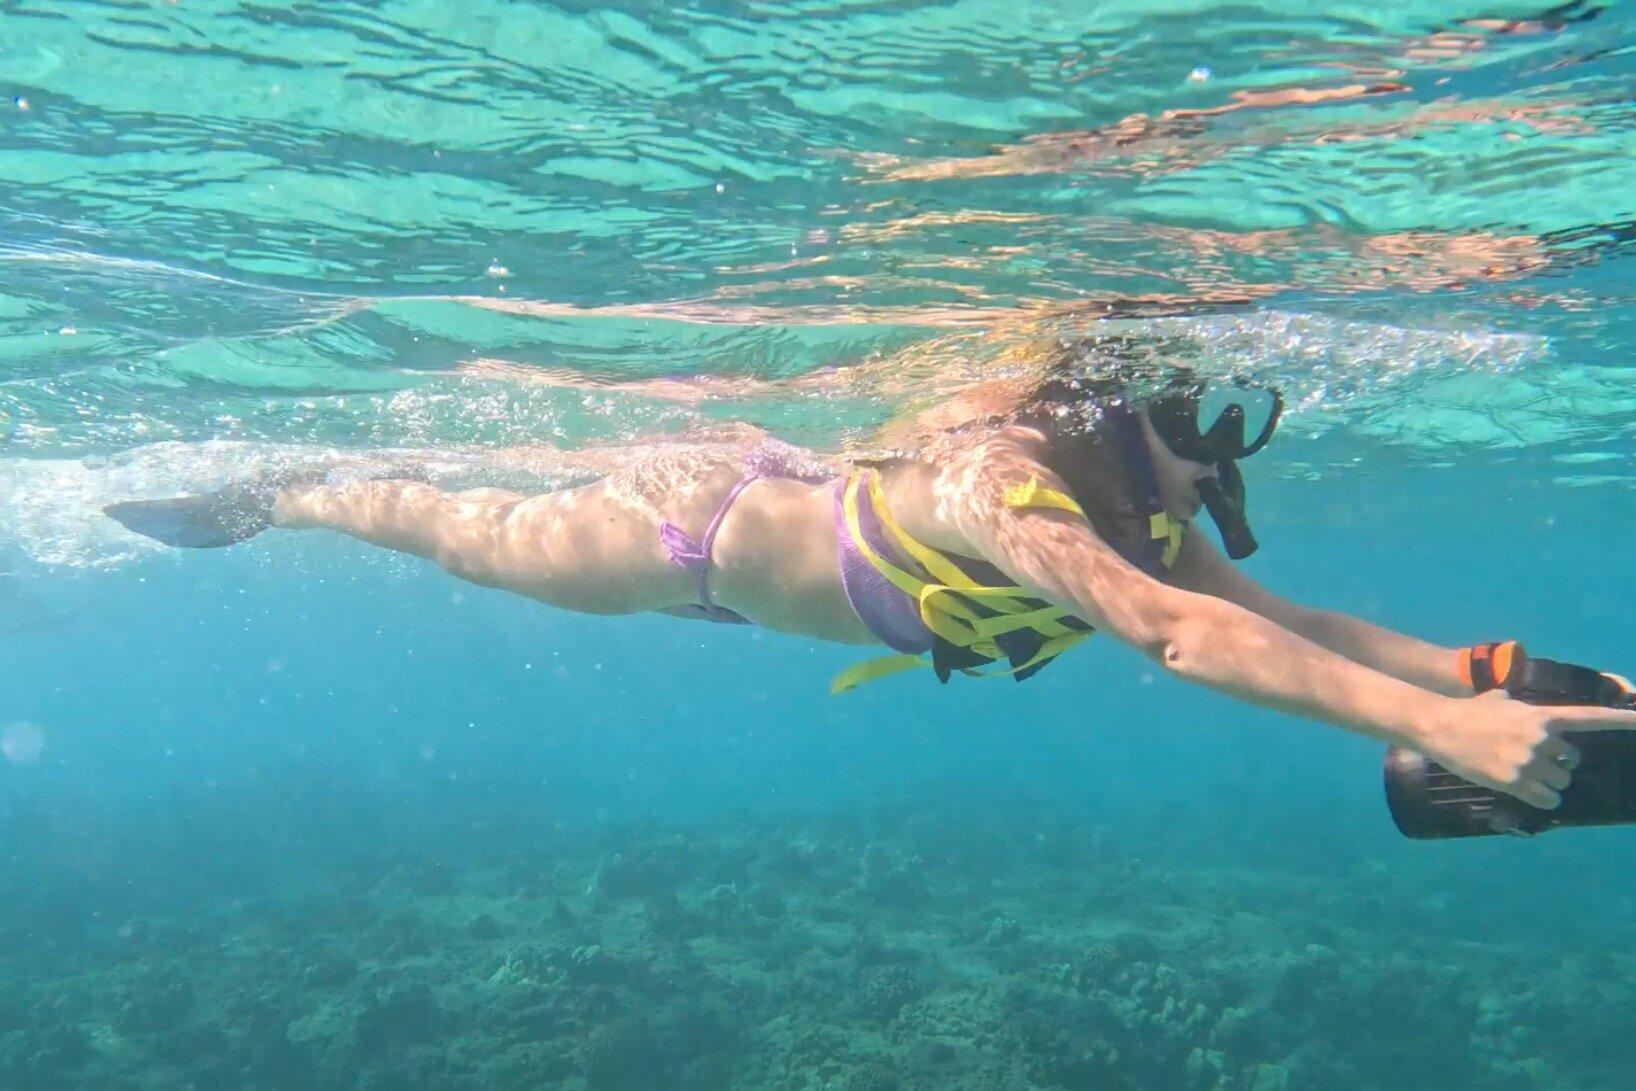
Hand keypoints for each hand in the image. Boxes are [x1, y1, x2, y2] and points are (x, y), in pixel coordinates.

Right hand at [1418, 691, 1635, 808]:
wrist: (1440, 726)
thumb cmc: (1470, 711)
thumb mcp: (1500, 699)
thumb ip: (1519, 703)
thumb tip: (1516, 699)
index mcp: (1541, 716)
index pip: (1590, 718)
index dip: (1622, 721)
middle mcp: (1540, 738)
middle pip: (1572, 760)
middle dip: (1558, 763)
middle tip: (1533, 760)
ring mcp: (1527, 761)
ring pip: (1560, 781)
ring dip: (1547, 782)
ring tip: (1523, 774)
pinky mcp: (1514, 782)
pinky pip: (1547, 799)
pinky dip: (1542, 799)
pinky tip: (1525, 790)